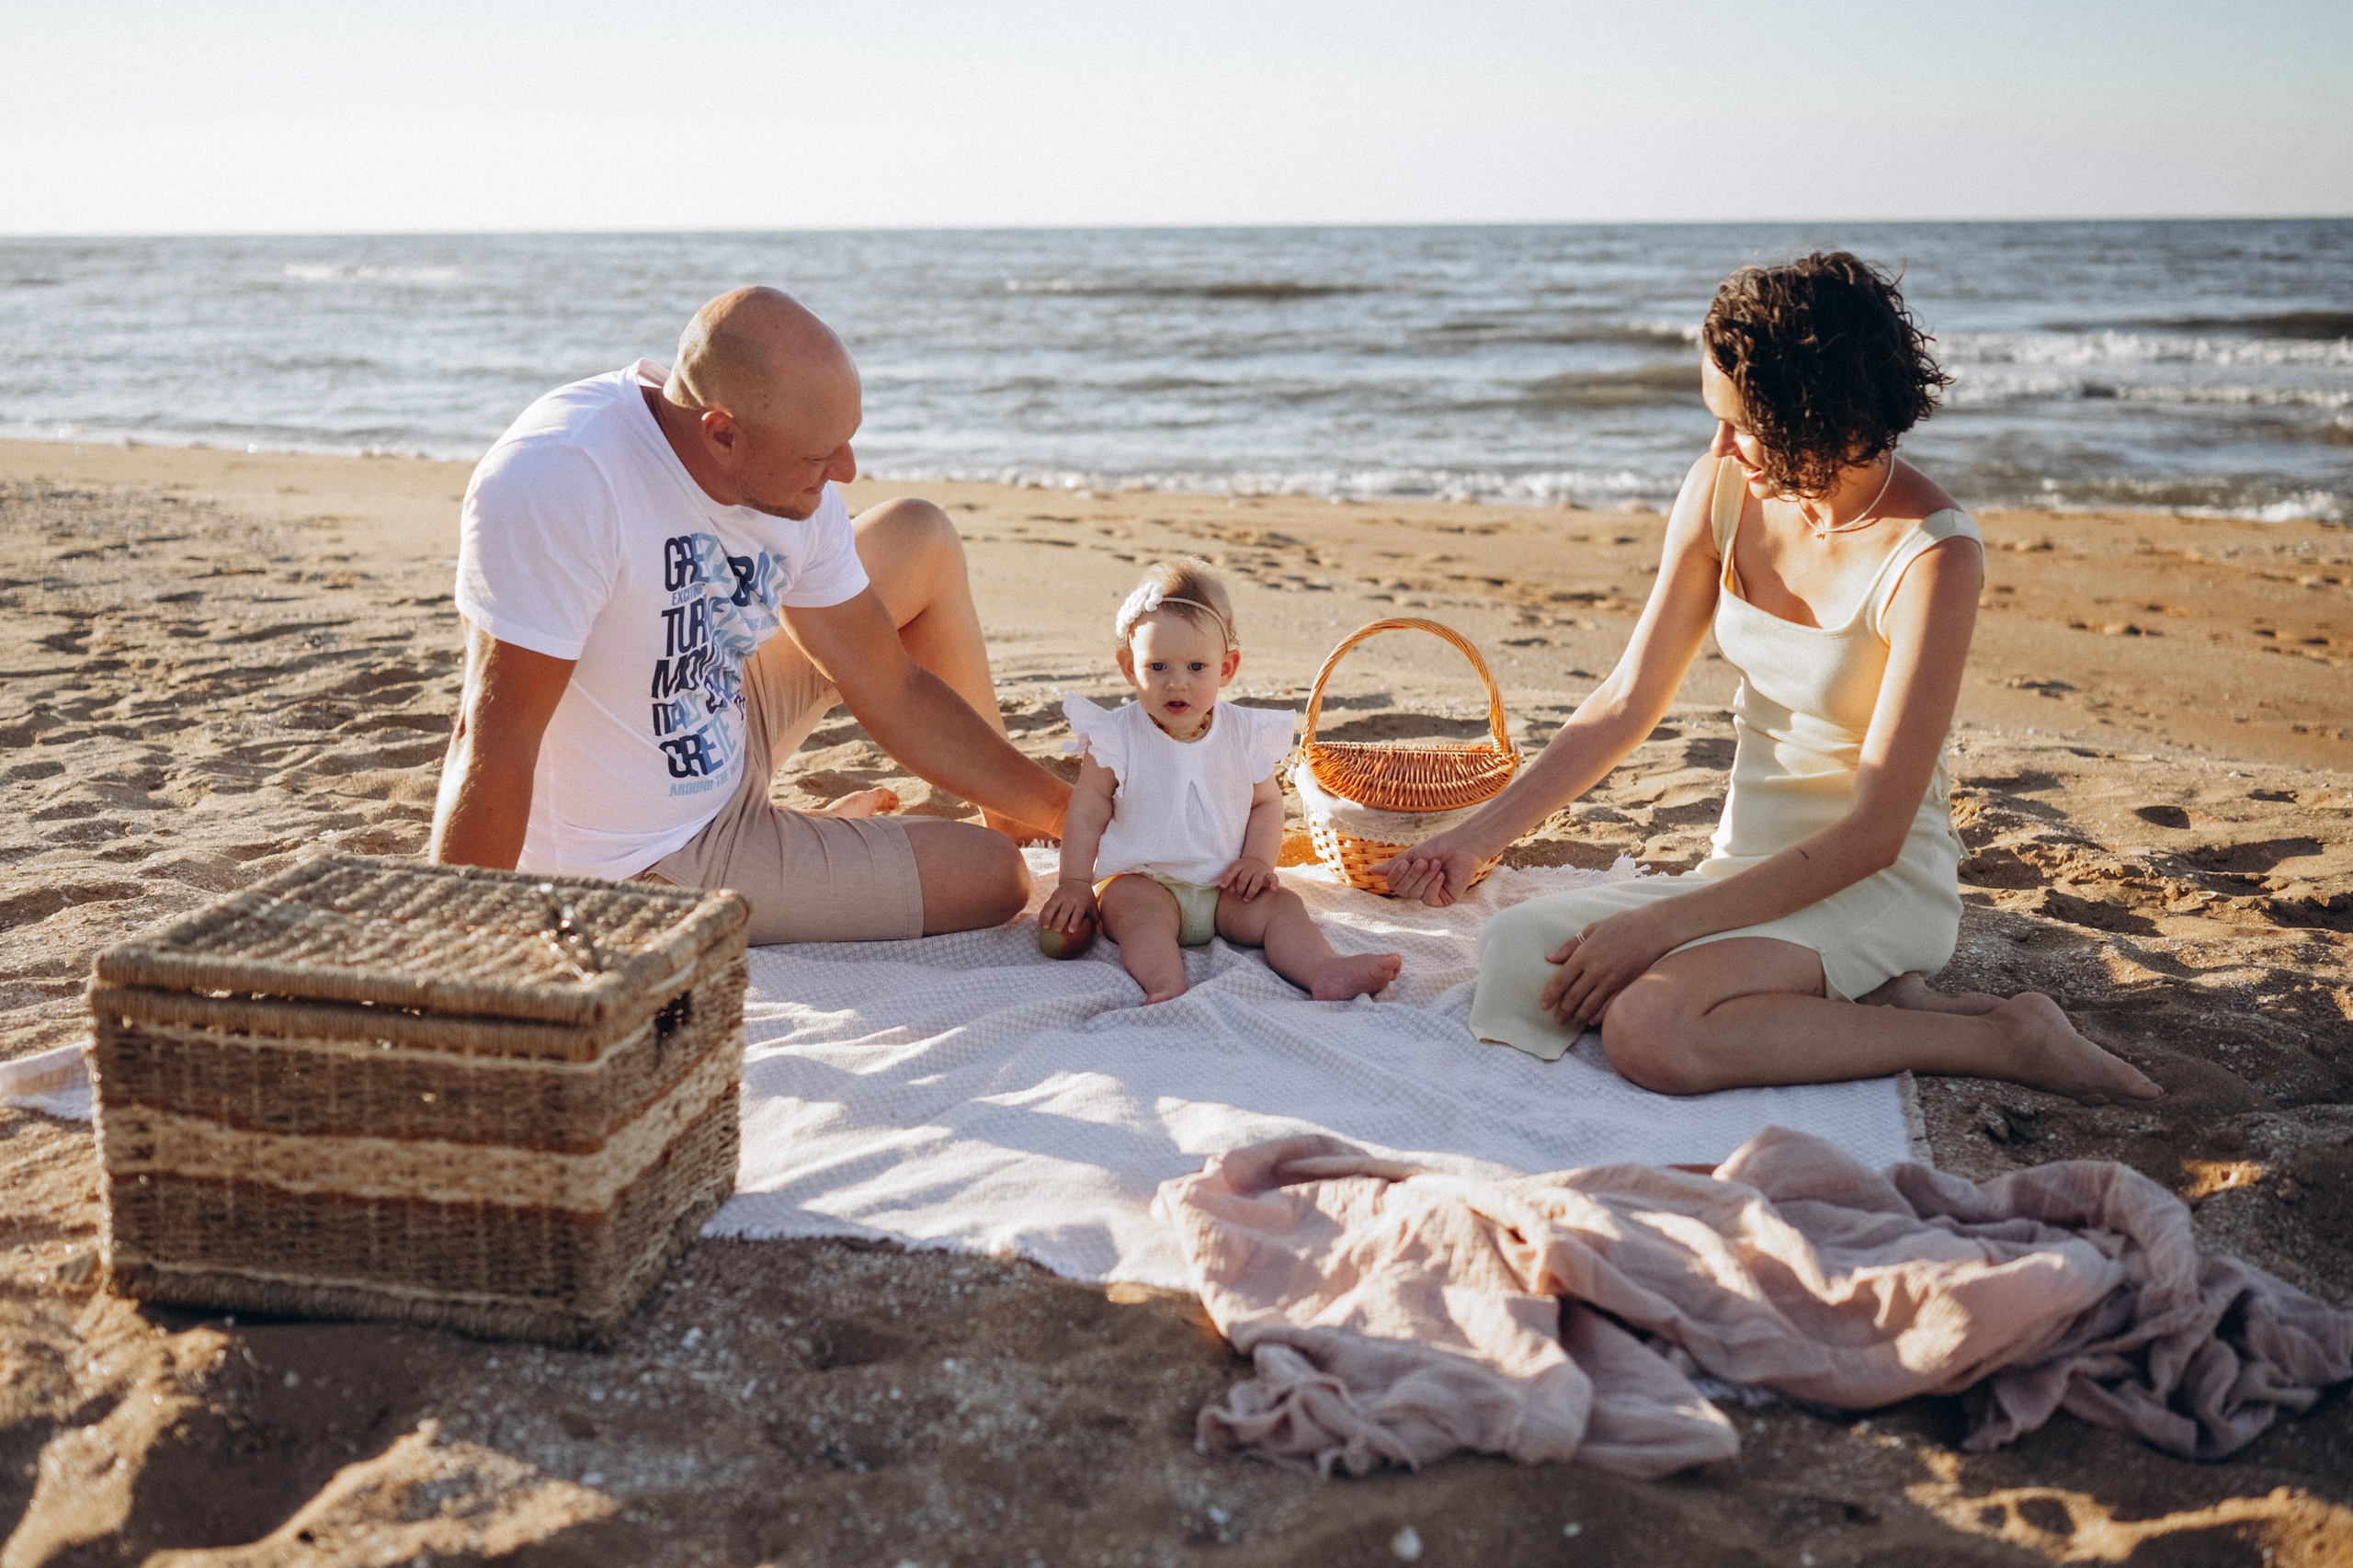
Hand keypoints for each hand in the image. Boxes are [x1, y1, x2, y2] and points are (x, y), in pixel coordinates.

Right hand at [1039, 879, 1098, 932]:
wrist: (1076, 880)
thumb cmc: (1086, 898)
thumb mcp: (1093, 904)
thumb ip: (1094, 917)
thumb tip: (1094, 932)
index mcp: (1081, 901)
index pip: (1078, 912)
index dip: (1074, 921)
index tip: (1071, 930)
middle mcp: (1070, 899)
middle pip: (1064, 910)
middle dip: (1060, 920)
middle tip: (1057, 931)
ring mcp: (1060, 896)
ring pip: (1052, 906)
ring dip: (1047, 917)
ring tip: (1044, 928)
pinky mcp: (1053, 896)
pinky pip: (1046, 906)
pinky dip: (1042, 914)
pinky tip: (1039, 924)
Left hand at [1217, 856, 1276, 901]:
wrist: (1257, 861)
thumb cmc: (1241, 872)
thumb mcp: (1234, 873)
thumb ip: (1230, 880)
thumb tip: (1229, 889)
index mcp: (1240, 864)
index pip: (1232, 870)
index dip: (1227, 878)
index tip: (1222, 886)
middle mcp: (1251, 866)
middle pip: (1243, 879)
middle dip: (1239, 890)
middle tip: (1238, 896)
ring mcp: (1261, 870)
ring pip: (1256, 882)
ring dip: (1250, 892)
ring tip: (1246, 899)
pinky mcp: (1269, 875)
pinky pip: (1274, 878)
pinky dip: (1274, 883)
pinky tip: (1273, 889)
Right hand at [1369, 828, 1486, 907]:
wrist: (1462, 846)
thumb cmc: (1439, 847)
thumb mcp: (1412, 854)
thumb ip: (1394, 865)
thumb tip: (1371, 871)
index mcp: (1409, 877)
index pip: (1393, 883)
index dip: (1396, 875)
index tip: (1405, 862)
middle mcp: (1418, 888)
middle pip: (1403, 890)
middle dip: (1414, 875)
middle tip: (1425, 861)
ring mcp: (1430, 895)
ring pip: (1416, 894)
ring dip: (1426, 877)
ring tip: (1437, 863)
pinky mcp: (1443, 900)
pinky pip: (1428, 899)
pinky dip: (1433, 886)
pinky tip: (1442, 875)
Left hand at [1536, 906, 1679, 1029]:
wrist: (1655, 929)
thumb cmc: (1623, 924)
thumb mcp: (1594, 928)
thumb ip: (1571, 945)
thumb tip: (1550, 958)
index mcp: (1585, 954)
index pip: (1561, 980)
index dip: (1551, 995)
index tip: (1543, 1006)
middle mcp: (1596, 970)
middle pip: (1573, 997)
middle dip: (1562, 1011)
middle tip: (1556, 1020)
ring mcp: (1612, 980)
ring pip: (1589, 1005)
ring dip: (1577, 1016)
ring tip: (1570, 1022)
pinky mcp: (1626, 987)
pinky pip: (1608, 1007)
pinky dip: (1597, 1016)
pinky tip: (1591, 1021)